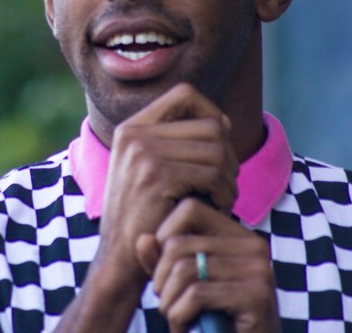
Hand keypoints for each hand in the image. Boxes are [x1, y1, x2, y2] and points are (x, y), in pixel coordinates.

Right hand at [96, 83, 238, 285]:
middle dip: (228, 153)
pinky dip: (225, 193)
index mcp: (131, 127)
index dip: (212, 112)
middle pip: (209, 123)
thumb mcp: (150, 169)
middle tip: (225, 183)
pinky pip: (213, 173)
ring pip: (216, 148)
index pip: (185, 94)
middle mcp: (133, 134)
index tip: (220, 143)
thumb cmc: (147, 216)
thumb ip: (176, 142)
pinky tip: (219, 207)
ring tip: (223, 197)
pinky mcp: (156, 176)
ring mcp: (142, 153)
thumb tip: (223, 120)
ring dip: (230, 176)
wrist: (122, 258)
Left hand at [136, 199, 279, 332]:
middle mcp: (254, 245)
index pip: (189, 209)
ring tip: (175, 317)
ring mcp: (259, 269)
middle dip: (161, 279)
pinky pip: (196, 294)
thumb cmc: (214, 320)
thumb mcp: (182, 285)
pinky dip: (179, 316)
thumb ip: (161, 261)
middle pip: (179, 244)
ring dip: (168, 302)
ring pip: (184, 270)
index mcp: (239, 235)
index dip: (164, 236)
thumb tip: (143, 239)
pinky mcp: (257, 296)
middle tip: (167, 304)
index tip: (162, 270)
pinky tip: (184, 328)